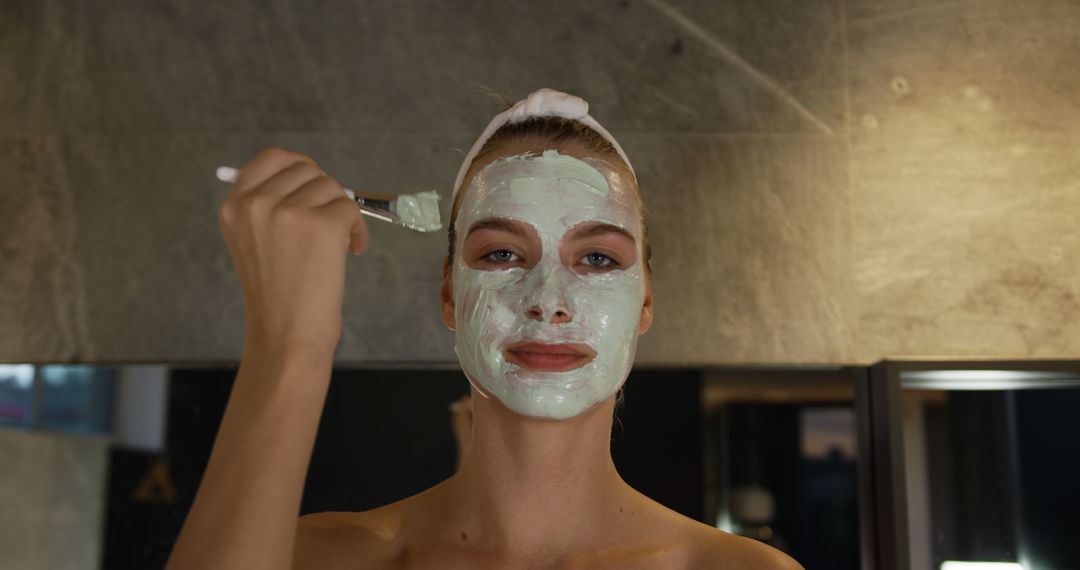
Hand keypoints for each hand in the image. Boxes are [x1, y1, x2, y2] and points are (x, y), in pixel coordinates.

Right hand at [218, 147, 368, 354]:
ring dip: (343, 214)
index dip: (300, 168)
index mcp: (234, 206)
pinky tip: (351, 252)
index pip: (271, 158)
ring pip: (332, 188)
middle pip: (308, 170)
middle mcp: (256, 203)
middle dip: (325, 194)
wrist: (286, 334)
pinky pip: (351, 208)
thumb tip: (313, 180)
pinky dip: (358, 229)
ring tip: (338, 246)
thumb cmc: (277, 295)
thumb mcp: (254, 242)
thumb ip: (270, 207)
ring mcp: (288, 212)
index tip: (313, 187)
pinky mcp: (321, 225)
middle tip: (329, 225)